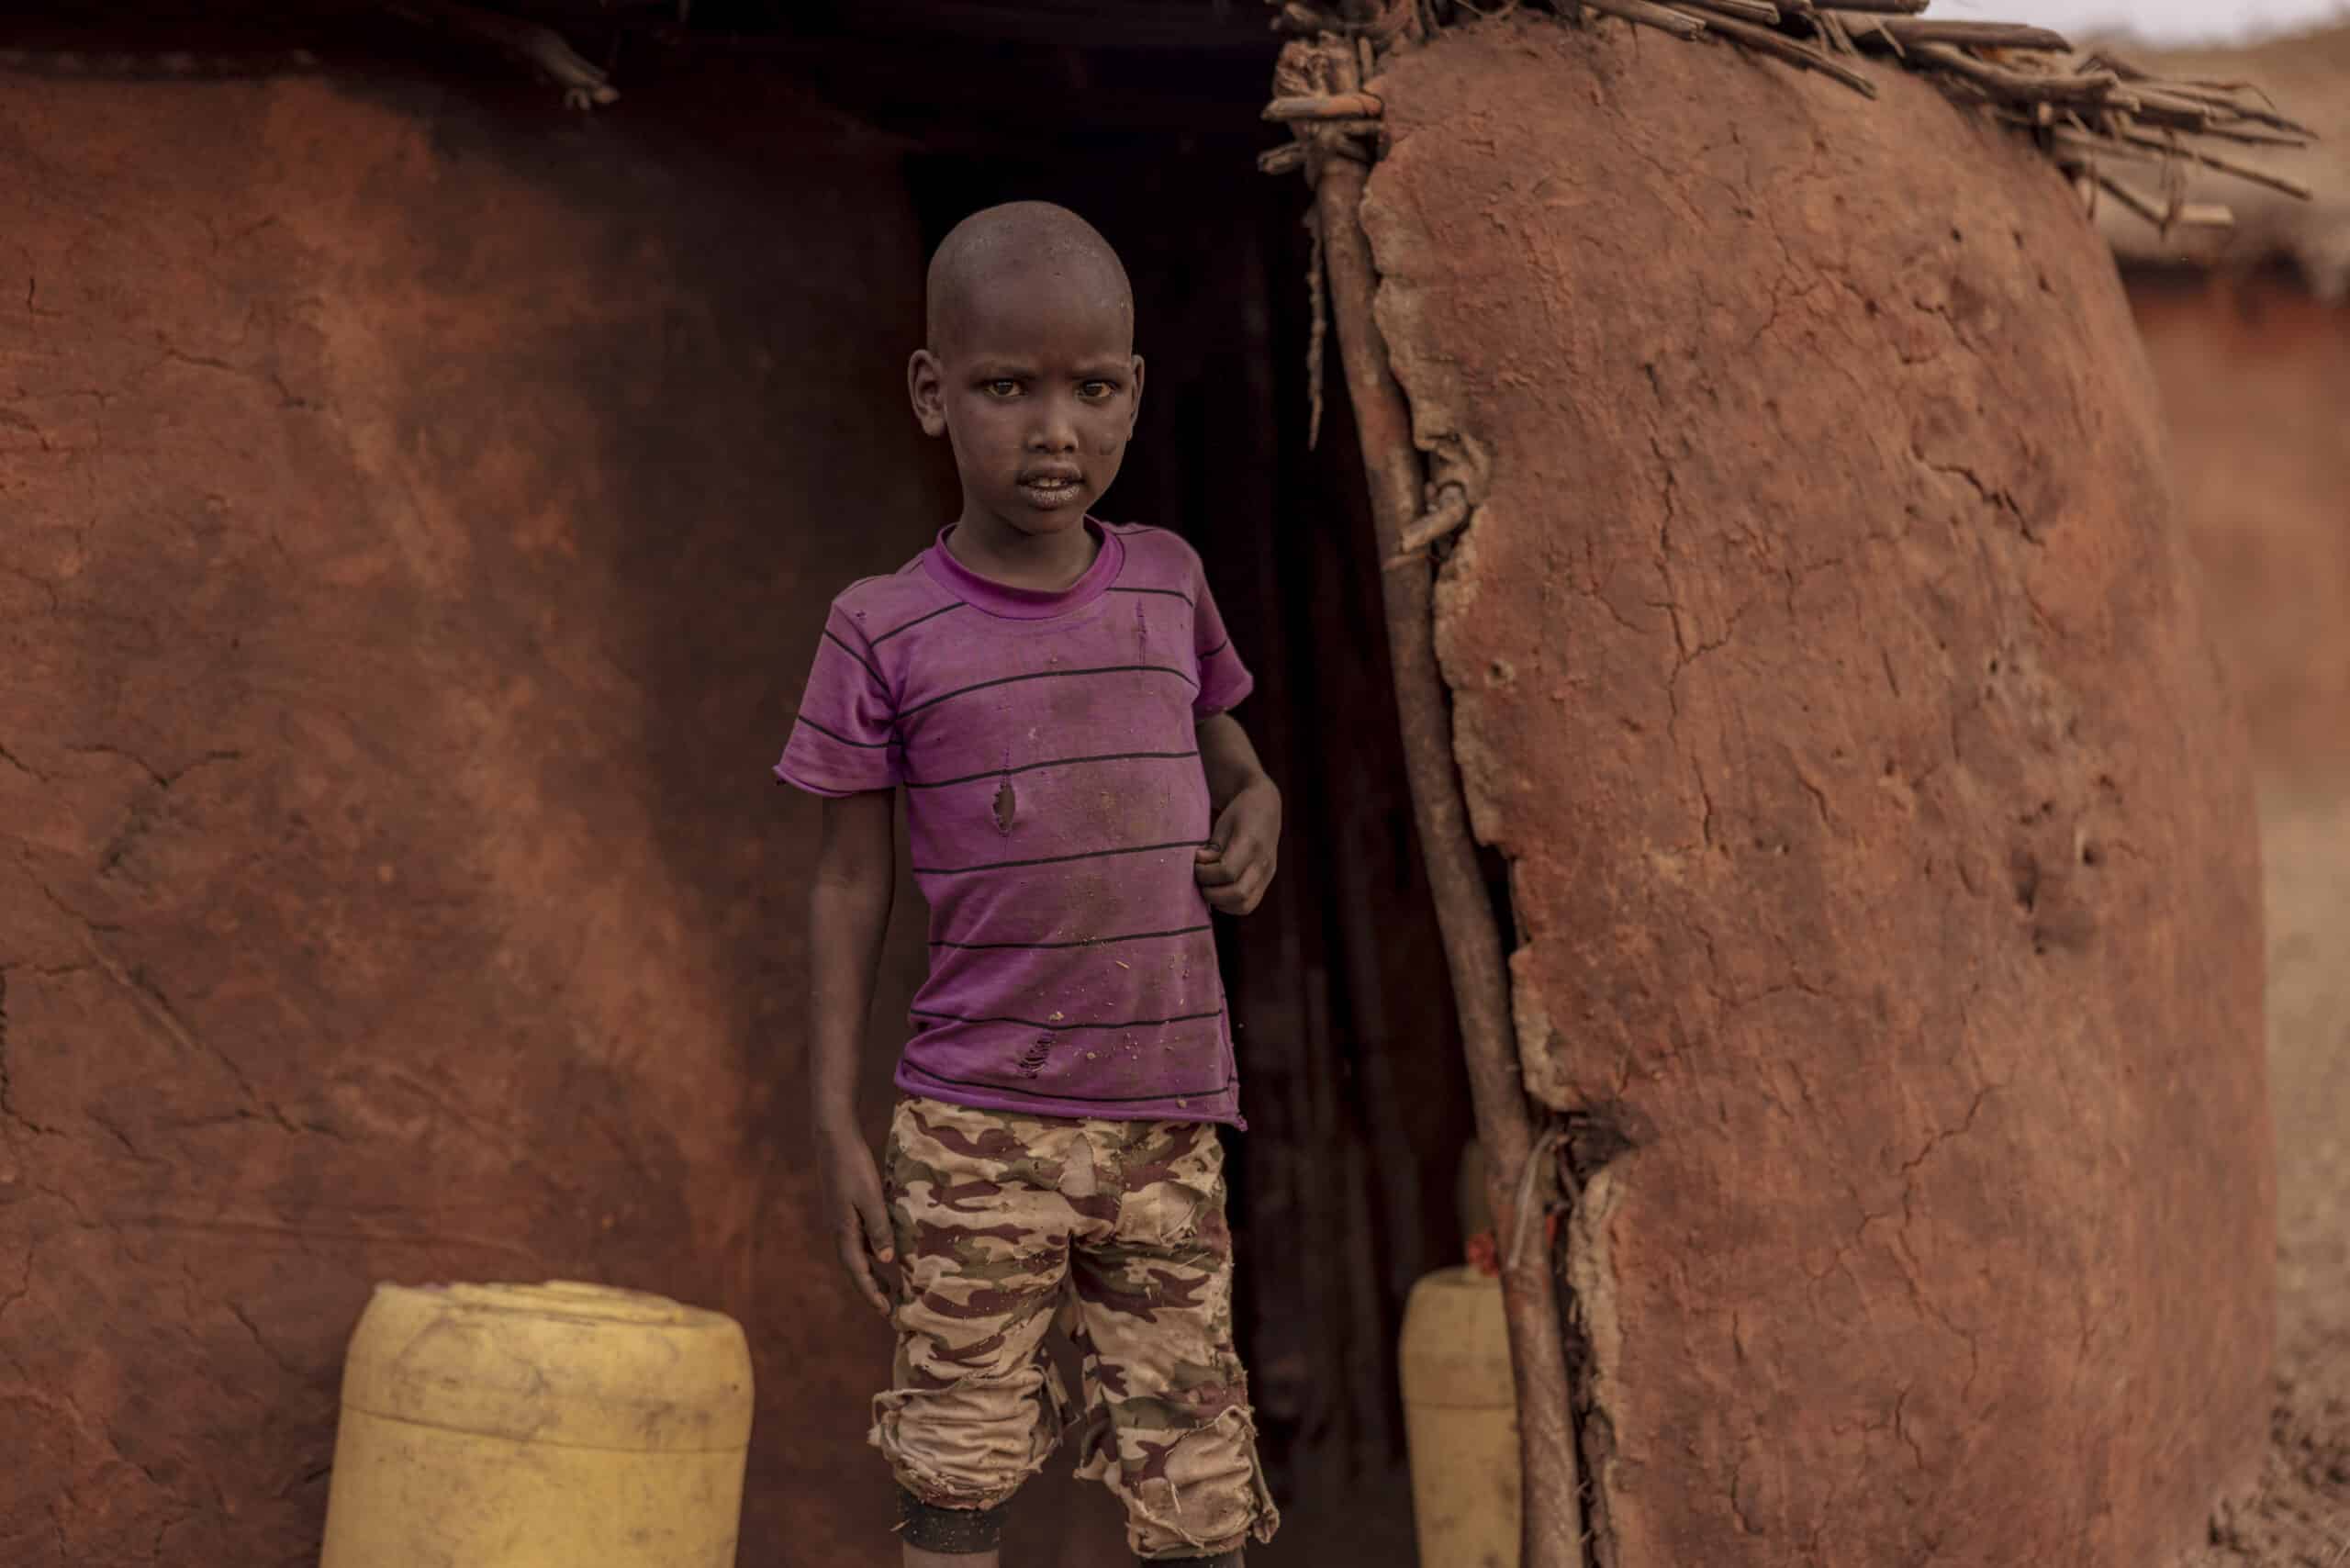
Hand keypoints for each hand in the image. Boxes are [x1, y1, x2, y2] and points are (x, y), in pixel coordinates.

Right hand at [817, 1125, 896, 1317]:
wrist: (834, 1139)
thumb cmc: (853, 1166)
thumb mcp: (870, 1197)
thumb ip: (879, 1227)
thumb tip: (886, 1259)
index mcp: (844, 1231)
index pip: (859, 1272)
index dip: (872, 1293)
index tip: (887, 1312)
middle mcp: (840, 1230)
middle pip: (856, 1268)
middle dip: (872, 1288)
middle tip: (891, 1307)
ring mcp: (842, 1220)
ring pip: (858, 1254)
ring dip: (872, 1272)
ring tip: (890, 1286)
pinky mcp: (846, 1209)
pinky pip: (860, 1238)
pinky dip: (872, 1250)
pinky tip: (884, 1251)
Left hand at [1195, 778, 1279, 915]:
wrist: (1266, 806)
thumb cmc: (1241, 811)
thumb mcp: (1224, 822)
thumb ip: (1213, 846)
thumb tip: (1201, 865)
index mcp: (1252, 843)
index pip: (1227, 871)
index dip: (1206, 873)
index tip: (1196, 863)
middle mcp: (1263, 863)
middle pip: (1238, 894)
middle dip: (1211, 892)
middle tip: (1199, 880)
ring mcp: (1267, 875)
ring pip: (1245, 905)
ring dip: (1221, 902)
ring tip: (1208, 887)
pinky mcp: (1266, 881)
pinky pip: (1249, 904)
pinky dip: (1230, 904)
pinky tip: (1219, 890)